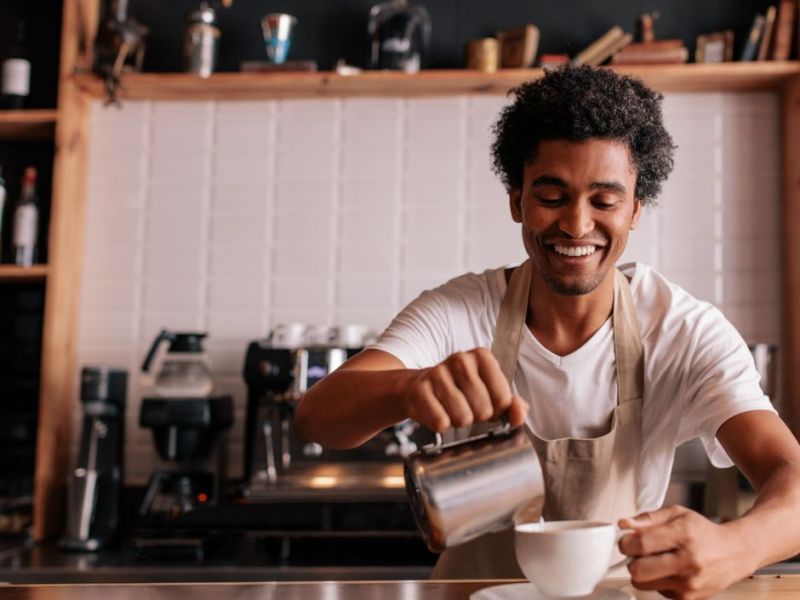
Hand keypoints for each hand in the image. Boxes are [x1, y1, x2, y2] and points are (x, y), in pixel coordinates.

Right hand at [401, 347, 528, 431]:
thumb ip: (511, 404)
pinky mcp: (420, 390)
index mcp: (482, 357)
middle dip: (476, 416)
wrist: (417, 388)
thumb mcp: (488, 392)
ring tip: (451, 409)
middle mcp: (460, 360)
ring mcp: (438, 373)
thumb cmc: (458, 391)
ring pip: (463, 418)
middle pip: (483, 410)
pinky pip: (441, 422)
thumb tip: (520, 414)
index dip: (496, 411)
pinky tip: (437, 411)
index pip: (503, 399)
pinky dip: (440, 424)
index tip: (487, 405)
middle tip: (466, 407)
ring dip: (458, 422)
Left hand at [618, 505, 755, 599]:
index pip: (640, 544)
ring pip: (642, 583)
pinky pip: (656, 591)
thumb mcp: (676, 514)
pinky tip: (669, 571)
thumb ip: (647, 518)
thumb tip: (623, 524)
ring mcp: (689, 583)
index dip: (625, 542)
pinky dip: (657, 581)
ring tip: (655, 561)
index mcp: (684, 535)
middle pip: (638, 569)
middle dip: (632, 559)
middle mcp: (688, 561)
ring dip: (642, 572)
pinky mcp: (689, 598)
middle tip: (639, 552)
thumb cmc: (703, 532)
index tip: (627, 540)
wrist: (735, 553)